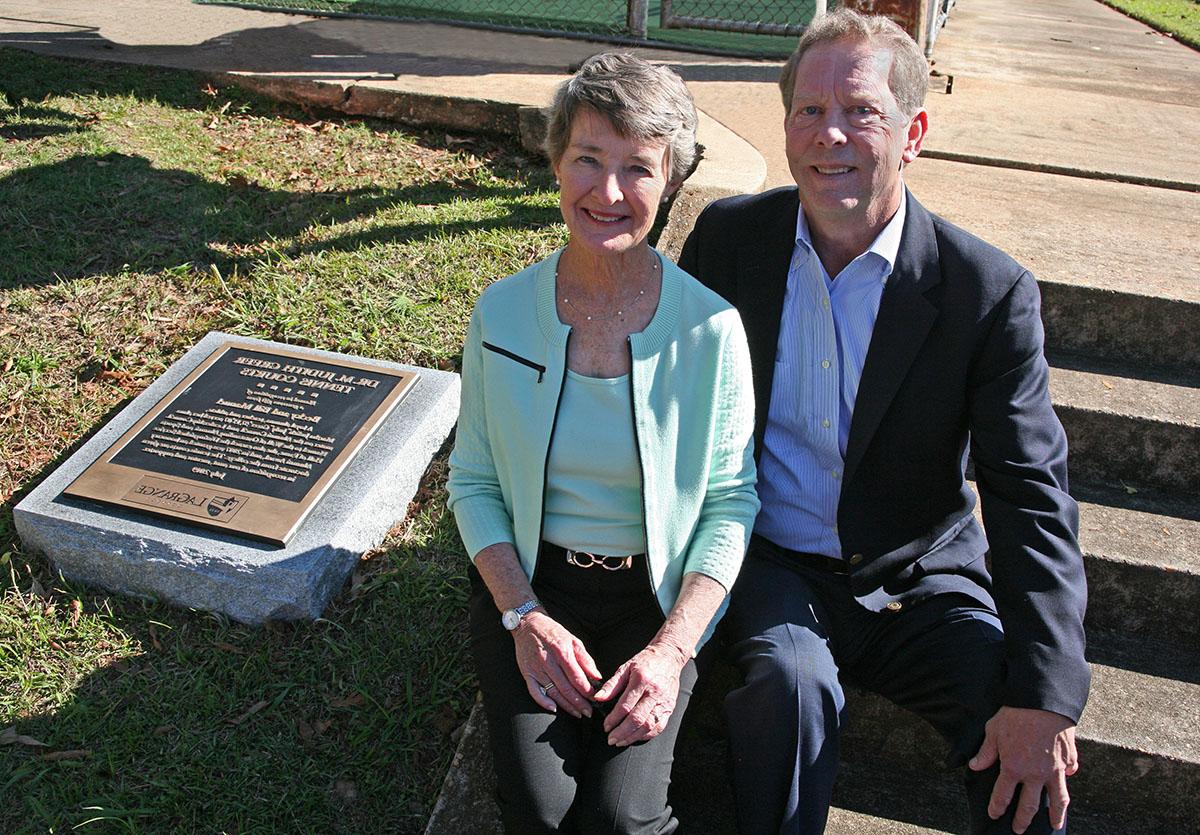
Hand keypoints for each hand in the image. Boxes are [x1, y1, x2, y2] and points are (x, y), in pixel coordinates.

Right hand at [512, 611, 600, 717]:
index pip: (577, 677)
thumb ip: (585, 659)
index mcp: (562, 651)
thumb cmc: (552, 632)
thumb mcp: (572, 640)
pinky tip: (554, 708)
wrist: (528, 625)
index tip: (595, 698)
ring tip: (577, 713)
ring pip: (553, 692)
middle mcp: (548, 661)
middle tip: (588, 712)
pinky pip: (534, 691)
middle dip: (579, 702)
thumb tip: (597, 676)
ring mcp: (536, 668)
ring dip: (566, 705)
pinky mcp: (527, 673)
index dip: (587, 691)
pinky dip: (543, 702)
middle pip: (566, 688)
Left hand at [593, 641, 687, 745]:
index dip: (613, 719)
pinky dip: (647, 735)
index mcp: (641, 680)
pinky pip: (659, 726)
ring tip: (621, 741)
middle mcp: (654, 692)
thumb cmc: (645, 662)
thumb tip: (598, 698)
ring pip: (649, 726)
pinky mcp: (670, 708)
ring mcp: (664, 702)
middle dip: (622, 732)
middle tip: (611, 739)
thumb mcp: (625, 667)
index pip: (625, 705)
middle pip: (637, 719)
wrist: (668, 656)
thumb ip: (611, 685)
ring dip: (633, 737)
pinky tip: (636, 737)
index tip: (606, 726)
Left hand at [969, 706, 1078, 832]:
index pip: (1002, 796)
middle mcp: (1035, 774)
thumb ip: (986, 752)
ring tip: (1055, 825)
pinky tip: (1065, 784)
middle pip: (1029, 806)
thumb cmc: (1015, 713)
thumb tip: (975, 766)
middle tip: (1019, 829)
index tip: (994, 814)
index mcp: (1013, 768)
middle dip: (1022, 820)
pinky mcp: (1069, 759)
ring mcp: (1055, 769)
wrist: (1043, 701)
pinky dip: (1067, 781)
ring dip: (1056, 815)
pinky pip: (1069, 774)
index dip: (997, 807)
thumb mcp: (993, 731)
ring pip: (1057, 800)